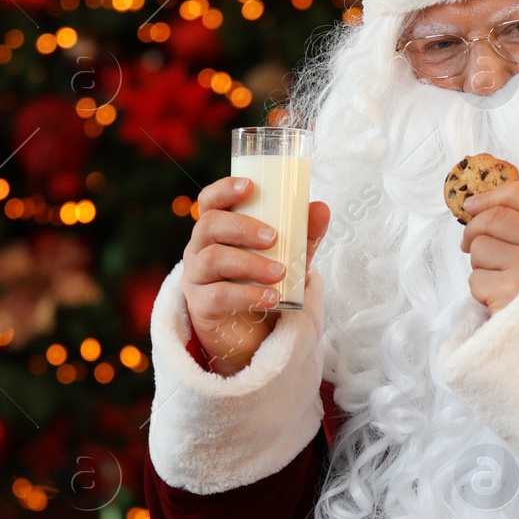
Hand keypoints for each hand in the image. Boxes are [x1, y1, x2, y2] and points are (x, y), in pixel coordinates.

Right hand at [182, 175, 331, 375]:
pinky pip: (219, 296)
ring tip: (280, 272)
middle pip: (209, 225)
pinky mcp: (201, 306)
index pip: (209, 201)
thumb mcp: (288, 256)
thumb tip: (321, 208)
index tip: (250, 186)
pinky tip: (272, 298)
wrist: (254, 332)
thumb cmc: (264, 282)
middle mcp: (200, 249)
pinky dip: (248, 295)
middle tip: (274, 237)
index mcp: (217, 230)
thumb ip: (303, 234)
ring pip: (214, 259)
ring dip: (250, 263)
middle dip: (242, 228)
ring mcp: (197, 277)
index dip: (224, 189)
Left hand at [459, 181, 518, 313]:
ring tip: (497, 280)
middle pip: (493, 219)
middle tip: (469, 245)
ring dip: (479, 265)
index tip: (472, 205)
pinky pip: (476, 280)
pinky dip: (480, 291)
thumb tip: (479, 208)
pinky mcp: (509, 295)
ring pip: (480, 249)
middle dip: (472, 230)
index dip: (489, 197)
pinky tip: (498, 299)